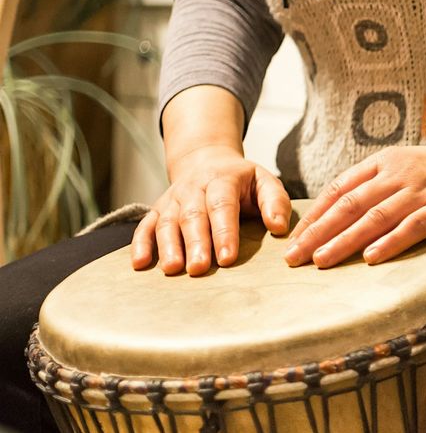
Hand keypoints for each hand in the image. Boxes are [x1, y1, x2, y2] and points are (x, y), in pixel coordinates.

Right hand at [131, 145, 290, 275]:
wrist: (207, 162)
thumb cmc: (242, 181)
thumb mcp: (264, 181)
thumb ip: (275, 202)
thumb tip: (279, 227)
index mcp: (221, 180)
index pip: (222, 206)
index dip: (225, 233)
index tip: (228, 258)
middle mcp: (193, 189)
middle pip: (193, 217)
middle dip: (196, 244)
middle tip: (199, 268)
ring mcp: (172, 200)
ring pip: (167, 223)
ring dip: (168, 247)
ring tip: (173, 270)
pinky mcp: (157, 210)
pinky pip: (145, 226)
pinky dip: (141, 244)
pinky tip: (140, 264)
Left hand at [283, 138, 425, 267]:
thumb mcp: (408, 170)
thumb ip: (378, 186)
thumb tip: (341, 215)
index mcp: (385, 162)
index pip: (340, 189)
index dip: (313, 215)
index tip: (292, 239)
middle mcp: (399, 173)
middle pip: (350, 205)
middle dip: (318, 232)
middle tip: (294, 258)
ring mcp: (422, 190)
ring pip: (375, 217)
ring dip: (344, 241)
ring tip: (321, 261)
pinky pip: (413, 227)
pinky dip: (390, 243)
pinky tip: (371, 258)